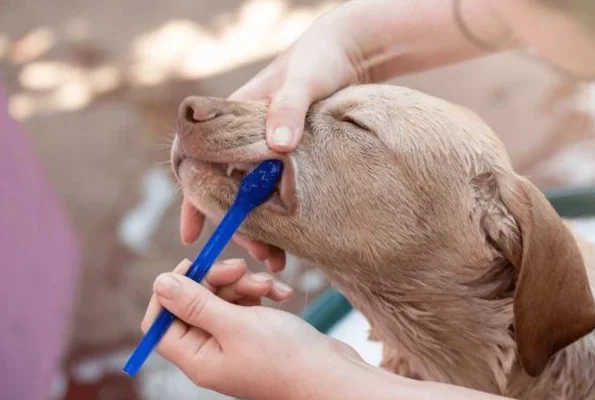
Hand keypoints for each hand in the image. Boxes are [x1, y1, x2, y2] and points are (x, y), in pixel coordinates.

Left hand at [143, 259, 361, 399]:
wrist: (331, 374)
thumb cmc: (285, 357)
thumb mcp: (235, 324)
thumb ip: (195, 303)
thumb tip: (159, 283)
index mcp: (197, 357)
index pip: (160, 323)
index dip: (170, 292)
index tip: (192, 266)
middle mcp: (211, 350)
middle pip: (195, 303)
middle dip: (218, 280)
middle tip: (240, 267)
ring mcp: (234, 341)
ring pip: (223, 297)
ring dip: (244, 284)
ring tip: (269, 286)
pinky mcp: (255, 332)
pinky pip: (246, 303)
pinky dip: (261, 294)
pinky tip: (281, 294)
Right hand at [179, 4, 368, 264]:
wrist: (350, 53)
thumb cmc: (320, 59)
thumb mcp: (305, 81)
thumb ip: (290, 108)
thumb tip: (278, 145)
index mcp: (233, 118)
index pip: (196, 158)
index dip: (191, 195)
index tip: (191, 230)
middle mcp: (245, 137)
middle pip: (225, 188)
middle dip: (234, 224)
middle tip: (257, 254)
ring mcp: (267, 149)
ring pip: (251, 196)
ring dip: (260, 228)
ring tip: (277, 261)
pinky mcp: (290, 159)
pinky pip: (277, 193)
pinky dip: (281, 218)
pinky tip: (294, 241)